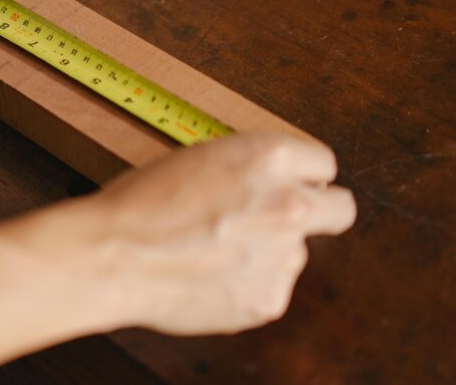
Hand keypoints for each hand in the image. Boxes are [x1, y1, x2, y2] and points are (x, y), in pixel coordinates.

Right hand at [70, 133, 355, 334]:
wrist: (115, 255)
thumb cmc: (141, 203)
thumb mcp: (200, 158)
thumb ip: (249, 170)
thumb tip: (269, 184)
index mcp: (269, 157)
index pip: (323, 162)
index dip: (302, 175)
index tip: (291, 184)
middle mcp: (289, 203)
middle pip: (340, 208)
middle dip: (318, 211)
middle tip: (281, 217)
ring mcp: (284, 255)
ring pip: (296, 252)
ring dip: (268, 251)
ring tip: (214, 251)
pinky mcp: (270, 298)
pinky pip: (271, 287)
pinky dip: (247, 284)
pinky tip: (209, 275)